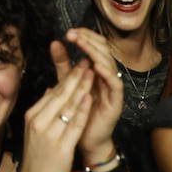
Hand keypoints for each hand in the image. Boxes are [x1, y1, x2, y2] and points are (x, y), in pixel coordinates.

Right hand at [14, 41, 94, 171]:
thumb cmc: (37, 159)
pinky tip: (89, 98)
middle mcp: (39, 122)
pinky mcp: (60, 147)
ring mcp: (49, 134)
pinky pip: (73, 124)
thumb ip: (42, 110)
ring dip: (81, 88)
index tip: (78, 65)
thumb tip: (49, 91)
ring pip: (67, 106)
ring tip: (91, 74)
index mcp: (32, 116)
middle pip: (60, 95)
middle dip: (75, 77)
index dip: (67, 77)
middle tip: (86, 62)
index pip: (52, 92)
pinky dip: (82, 110)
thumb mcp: (34, 131)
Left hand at [66, 27, 125, 162]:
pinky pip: (115, 84)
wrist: (83, 140)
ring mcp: (112, 88)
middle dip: (89, 41)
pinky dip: (107, 73)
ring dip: (96, 53)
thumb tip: (54, 42)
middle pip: (104, 51)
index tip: (69, 32)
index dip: (85, 37)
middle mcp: (106, 76)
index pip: (95, 46)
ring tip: (83, 44)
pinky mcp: (116, 101)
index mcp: (96, 70)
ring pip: (109, 64)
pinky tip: (96, 66)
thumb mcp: (67, 84)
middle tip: (74, 34)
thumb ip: (62, 64)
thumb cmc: (76, 111)